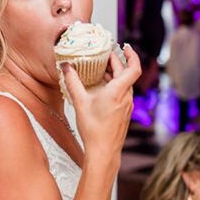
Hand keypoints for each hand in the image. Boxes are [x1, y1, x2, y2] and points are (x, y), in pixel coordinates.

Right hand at [61, 44, 141, 161]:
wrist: (104, 152)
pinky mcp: (124, 113)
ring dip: (114, 74)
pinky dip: (113, 86)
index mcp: (118, 91)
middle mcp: (126, 97)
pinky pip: (122, 93)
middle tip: (104, 55)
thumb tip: (66, 67)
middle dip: (115, 62)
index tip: (125, 46)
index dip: (132, 55)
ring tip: (100, 70)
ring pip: (124, 83)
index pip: (134, 68)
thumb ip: (73, 82)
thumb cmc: (94, 130)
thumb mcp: (80, 103)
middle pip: (126, 73)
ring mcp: (127, 106)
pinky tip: (101, 88)